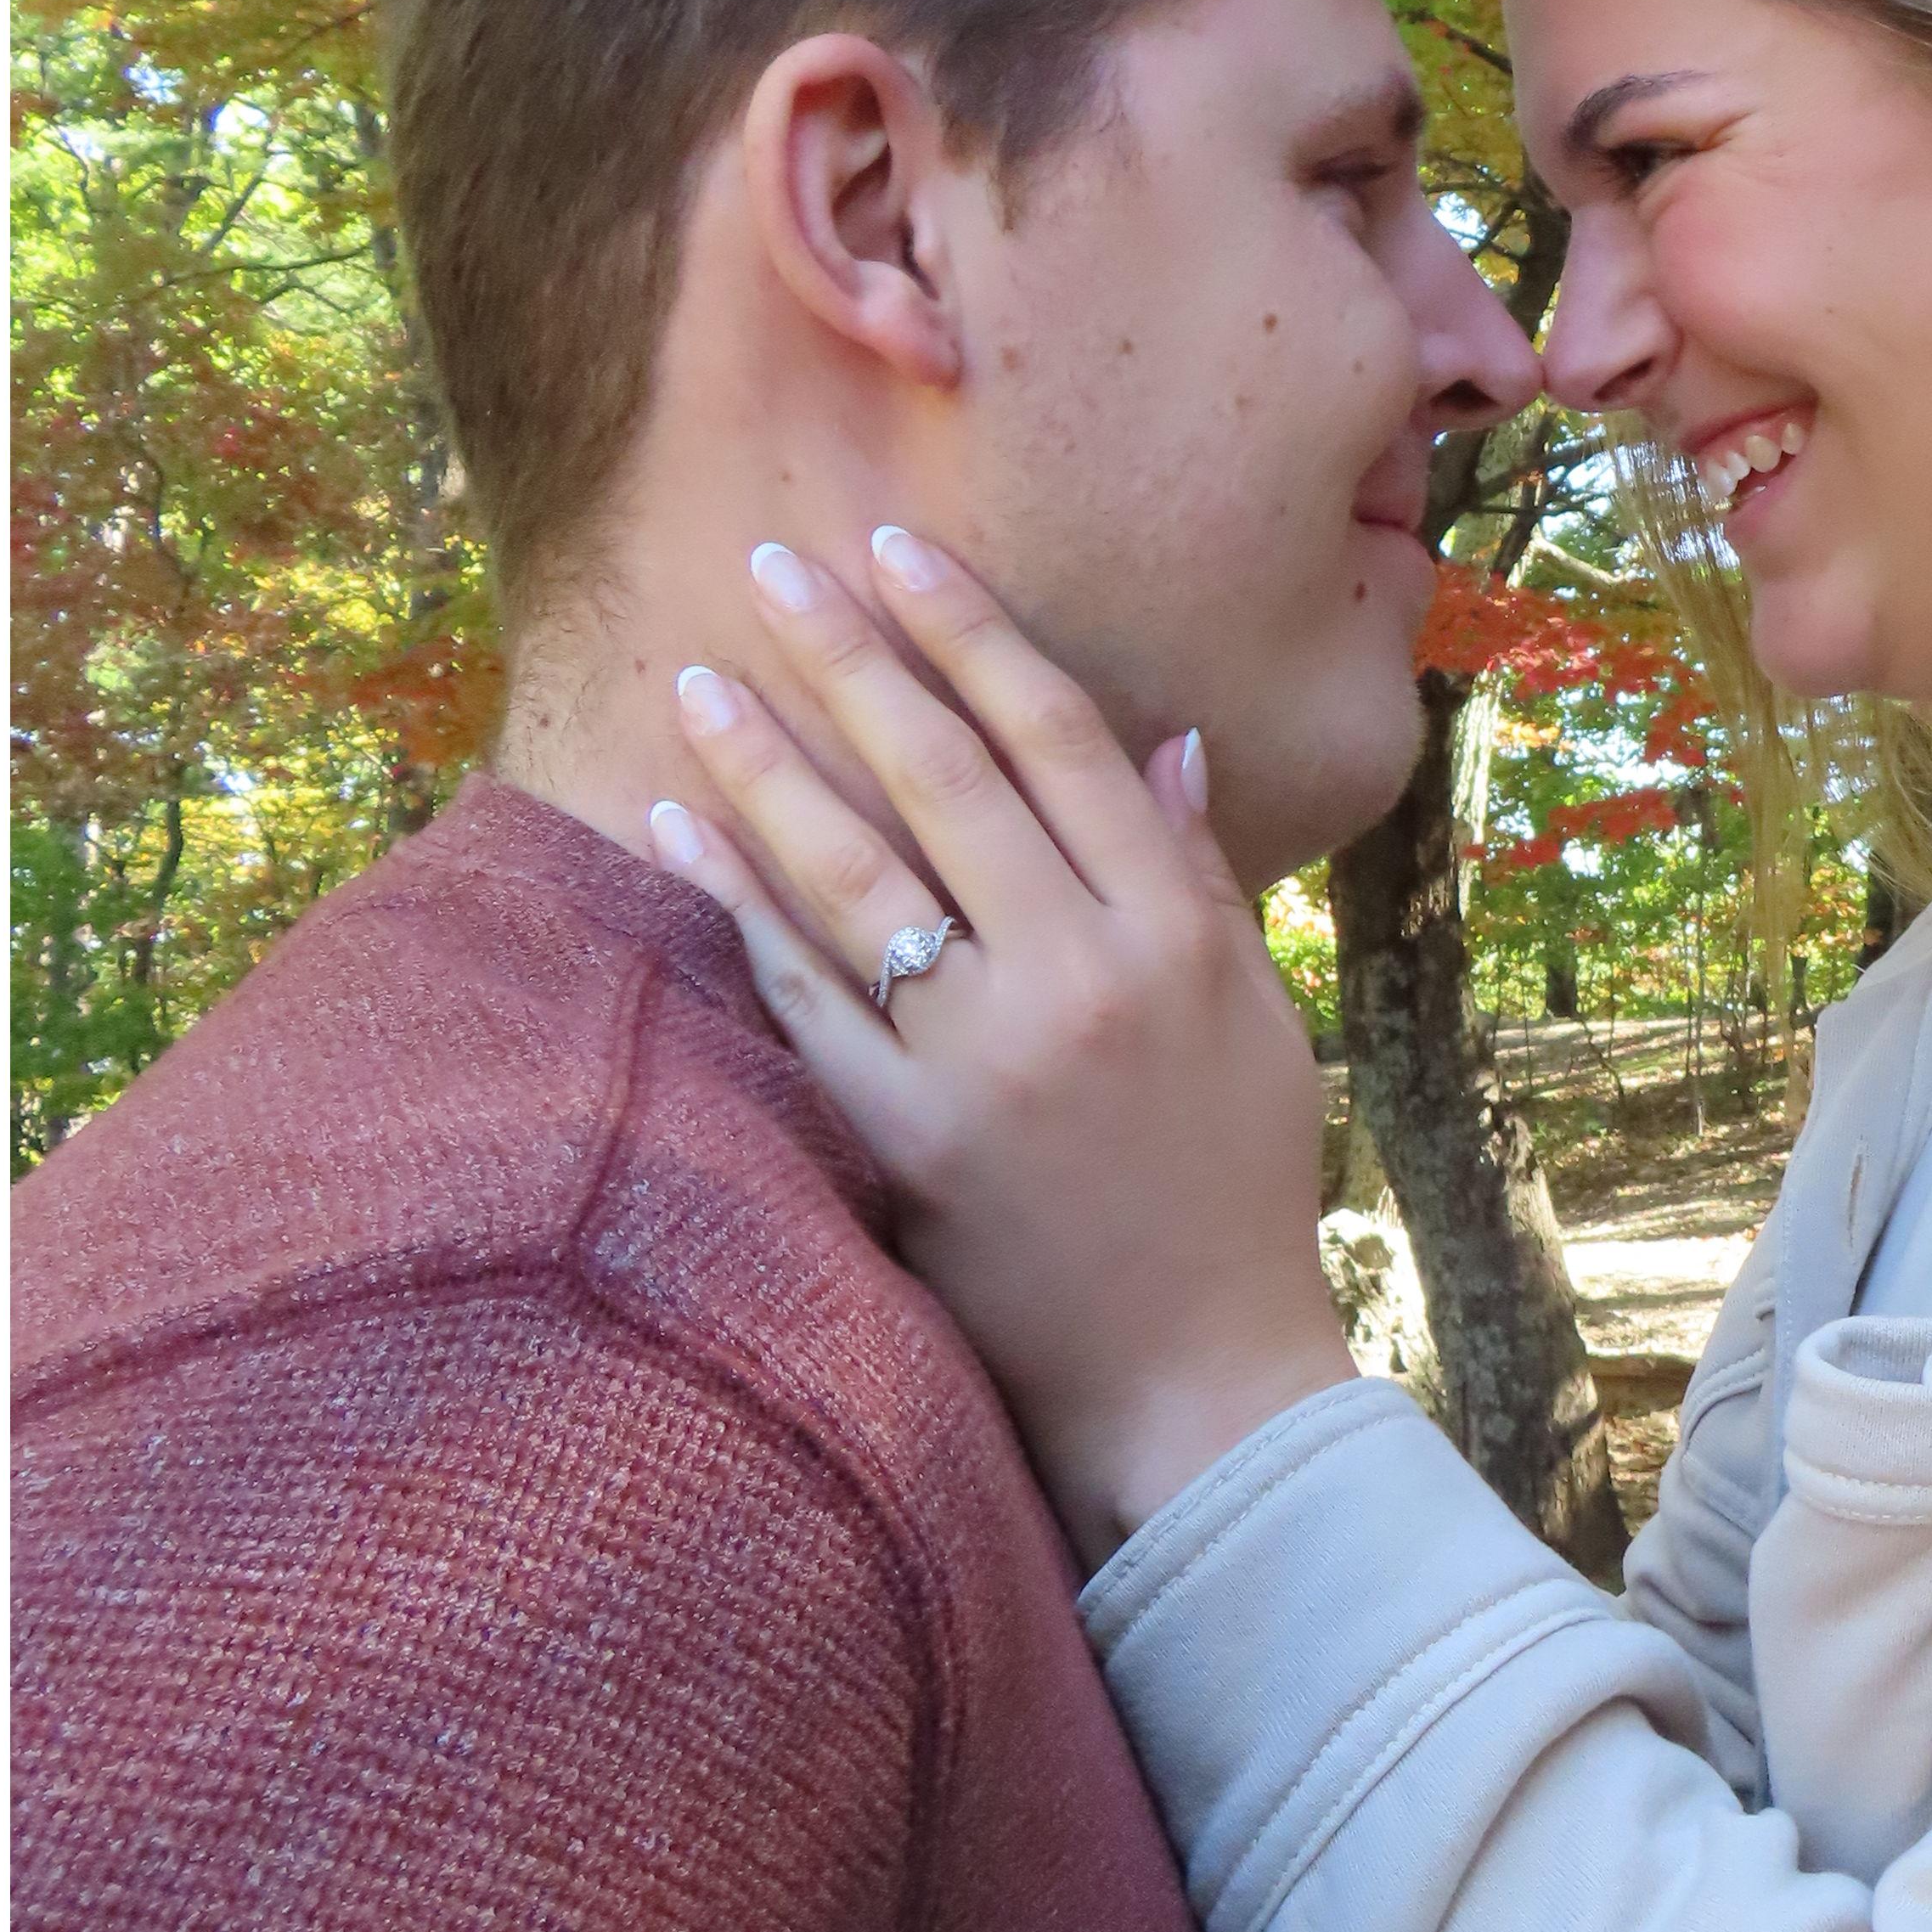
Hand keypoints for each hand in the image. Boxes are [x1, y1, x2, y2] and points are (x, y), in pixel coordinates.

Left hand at [654, 527, 1352, 1567]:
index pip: (1058, 741)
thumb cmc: (1235, 1191)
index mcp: (1174, 931)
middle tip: (775, 565)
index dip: (973, 635)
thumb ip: (1199, 876)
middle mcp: (1078, 976)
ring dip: (767, 763)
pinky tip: (677, 829)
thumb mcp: (1254, 1018)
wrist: (1196, 1381)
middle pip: (945, 779)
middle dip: (853, 658)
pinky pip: (802, 996)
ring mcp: (983, 1058)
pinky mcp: (903, 1138)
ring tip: (699, 676)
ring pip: (856, 873)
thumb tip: (1167, 745)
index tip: (903, 550)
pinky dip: (736, 904)